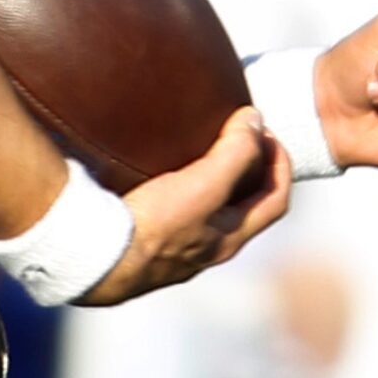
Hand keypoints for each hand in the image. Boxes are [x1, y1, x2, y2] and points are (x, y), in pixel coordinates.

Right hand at [78, 108, 291, 305]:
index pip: (275, 200)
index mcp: (230, 238)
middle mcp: (206, 247)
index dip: (280, 164)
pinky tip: (151, 173)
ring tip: (193, 148)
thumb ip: (235, 154)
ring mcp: (173, 247)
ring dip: (209, 180)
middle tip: (235, 136)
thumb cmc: (155, 226)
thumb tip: (255, 119)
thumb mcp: (203, 186)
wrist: (96, 258)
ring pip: (204, 211)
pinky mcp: (141, 240)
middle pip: (242, 207)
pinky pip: (169, 212)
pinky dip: (173, 188)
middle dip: (246, 170)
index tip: (266, 132)